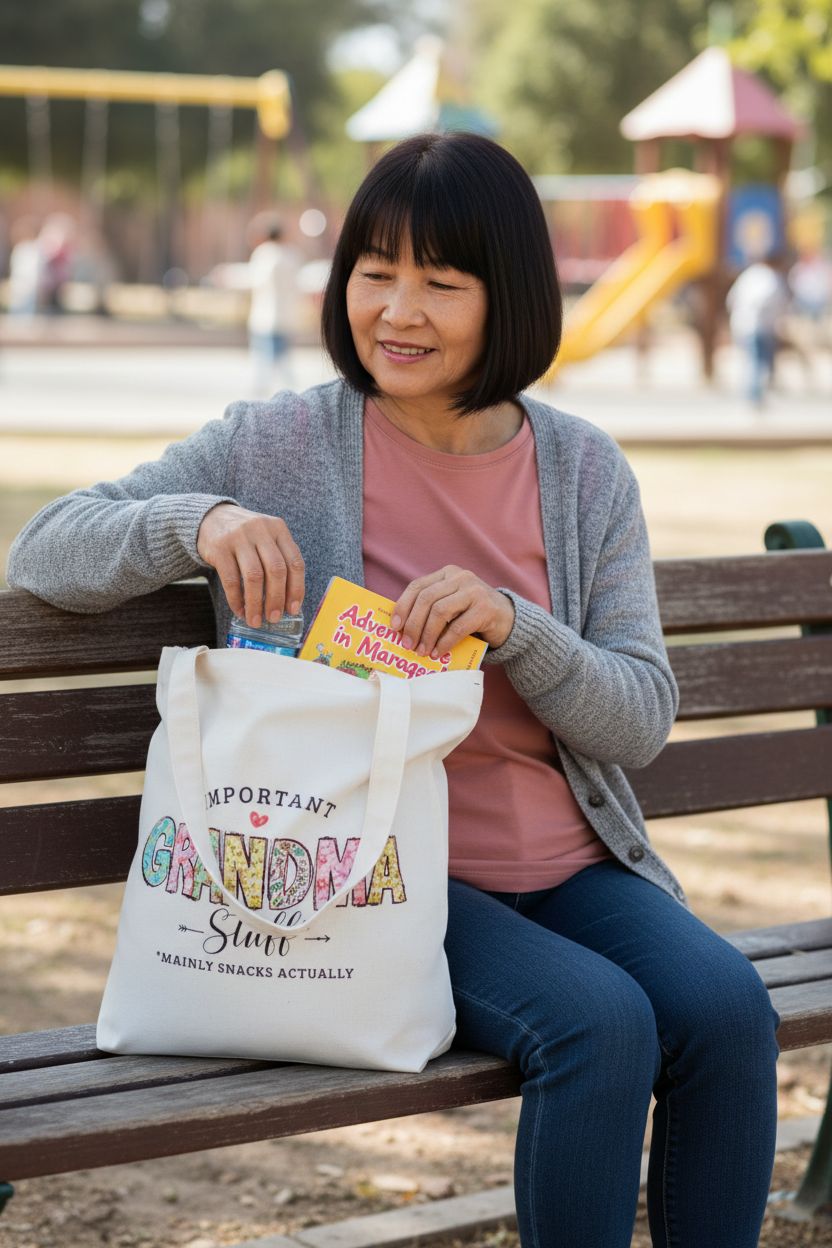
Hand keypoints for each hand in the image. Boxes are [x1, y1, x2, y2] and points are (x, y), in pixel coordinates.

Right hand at [196, 504, 303, 627]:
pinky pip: (231, 580)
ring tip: (256, 620)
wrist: (211, 518)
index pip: (295, 562)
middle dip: (277, 599)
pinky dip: (237, 600)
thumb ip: (279, 561)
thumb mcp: (266, 538)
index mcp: (278, 528)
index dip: (296, 589)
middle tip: (274, 618)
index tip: (293, 609)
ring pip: (254, 576)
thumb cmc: (245, 536)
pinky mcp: (219, 548)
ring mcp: (239, 537)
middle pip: (276, 570)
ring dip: (256, 604)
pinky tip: (240, 610)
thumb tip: (287, 602)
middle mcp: (260, 530)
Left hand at [391, 566, 514, 657]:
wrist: (508, 620)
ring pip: (440, 612)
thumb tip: (400, 628)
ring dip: (427, 635)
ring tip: (422, 651)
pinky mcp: (485, 608)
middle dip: (413, 624)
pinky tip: (438, 652)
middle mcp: (460, 577)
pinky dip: (444, 642)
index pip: (417, 586)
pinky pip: (457, 627)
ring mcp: (474, 591)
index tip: (394, 626)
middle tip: (407, 644)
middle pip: (426, 599)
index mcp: (447, 574)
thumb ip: (431, 608)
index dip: (403, 606)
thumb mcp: (451, 604)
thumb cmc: (473, 615)